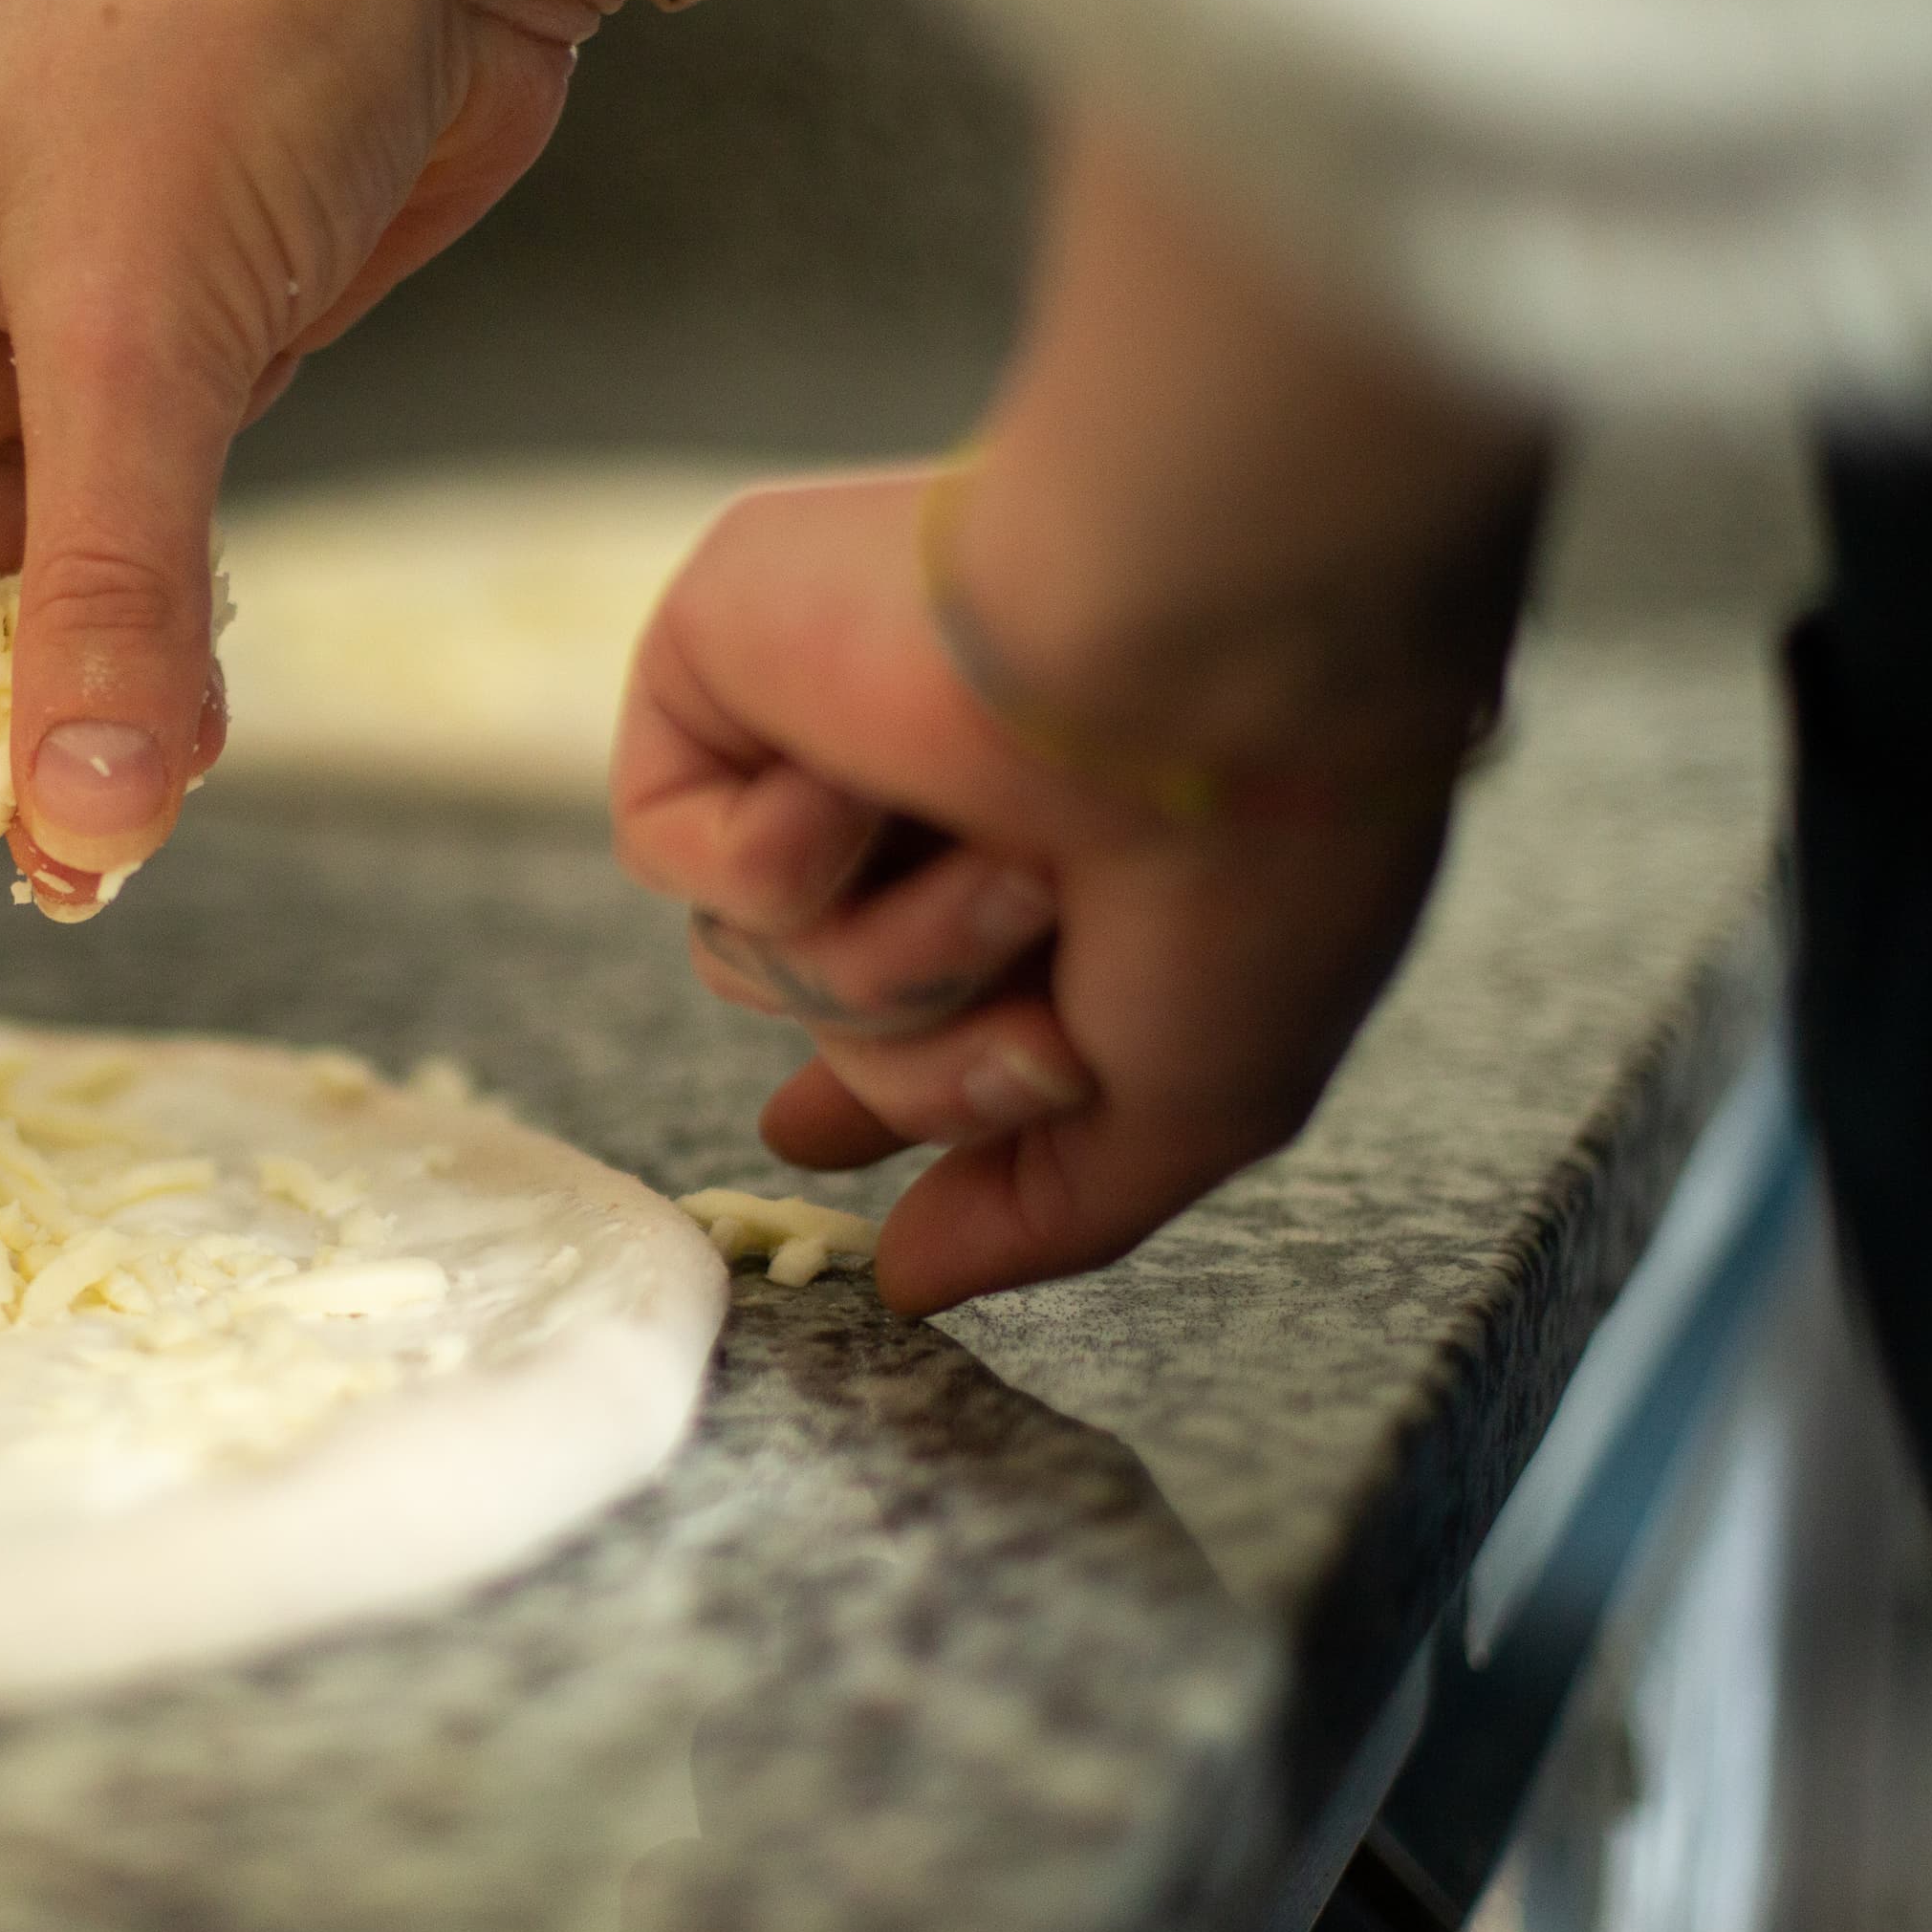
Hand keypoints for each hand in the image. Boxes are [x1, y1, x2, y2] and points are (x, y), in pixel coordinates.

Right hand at [0, 0, 662, 968]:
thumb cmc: (244, 18)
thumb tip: (91, 821)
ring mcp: (20, 346)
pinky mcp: (152, 379)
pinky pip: (111, 565)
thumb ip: (109, 586)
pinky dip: (139, 661)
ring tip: (79, 864)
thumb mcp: (144, 325)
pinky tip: (175, 757)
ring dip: (35, 729)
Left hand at [615, 472, 1468, 1314]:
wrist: (1205, 649)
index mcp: (1041, 841)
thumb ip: (1056, 1206)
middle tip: (1046, 1014)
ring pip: (759, 961)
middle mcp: (930, 777)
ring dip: (890, 963)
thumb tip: (916, 1282)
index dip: (857, 1079)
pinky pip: (679, 857)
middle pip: (824, 1016)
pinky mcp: (717, 656)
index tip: (804, 1139)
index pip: (897, 988)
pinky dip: (785, 860)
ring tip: (1016, 875)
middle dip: (924, 1066)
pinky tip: (874, 778)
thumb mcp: (1202, 1097)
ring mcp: (821, 713)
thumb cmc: (1251, 860)